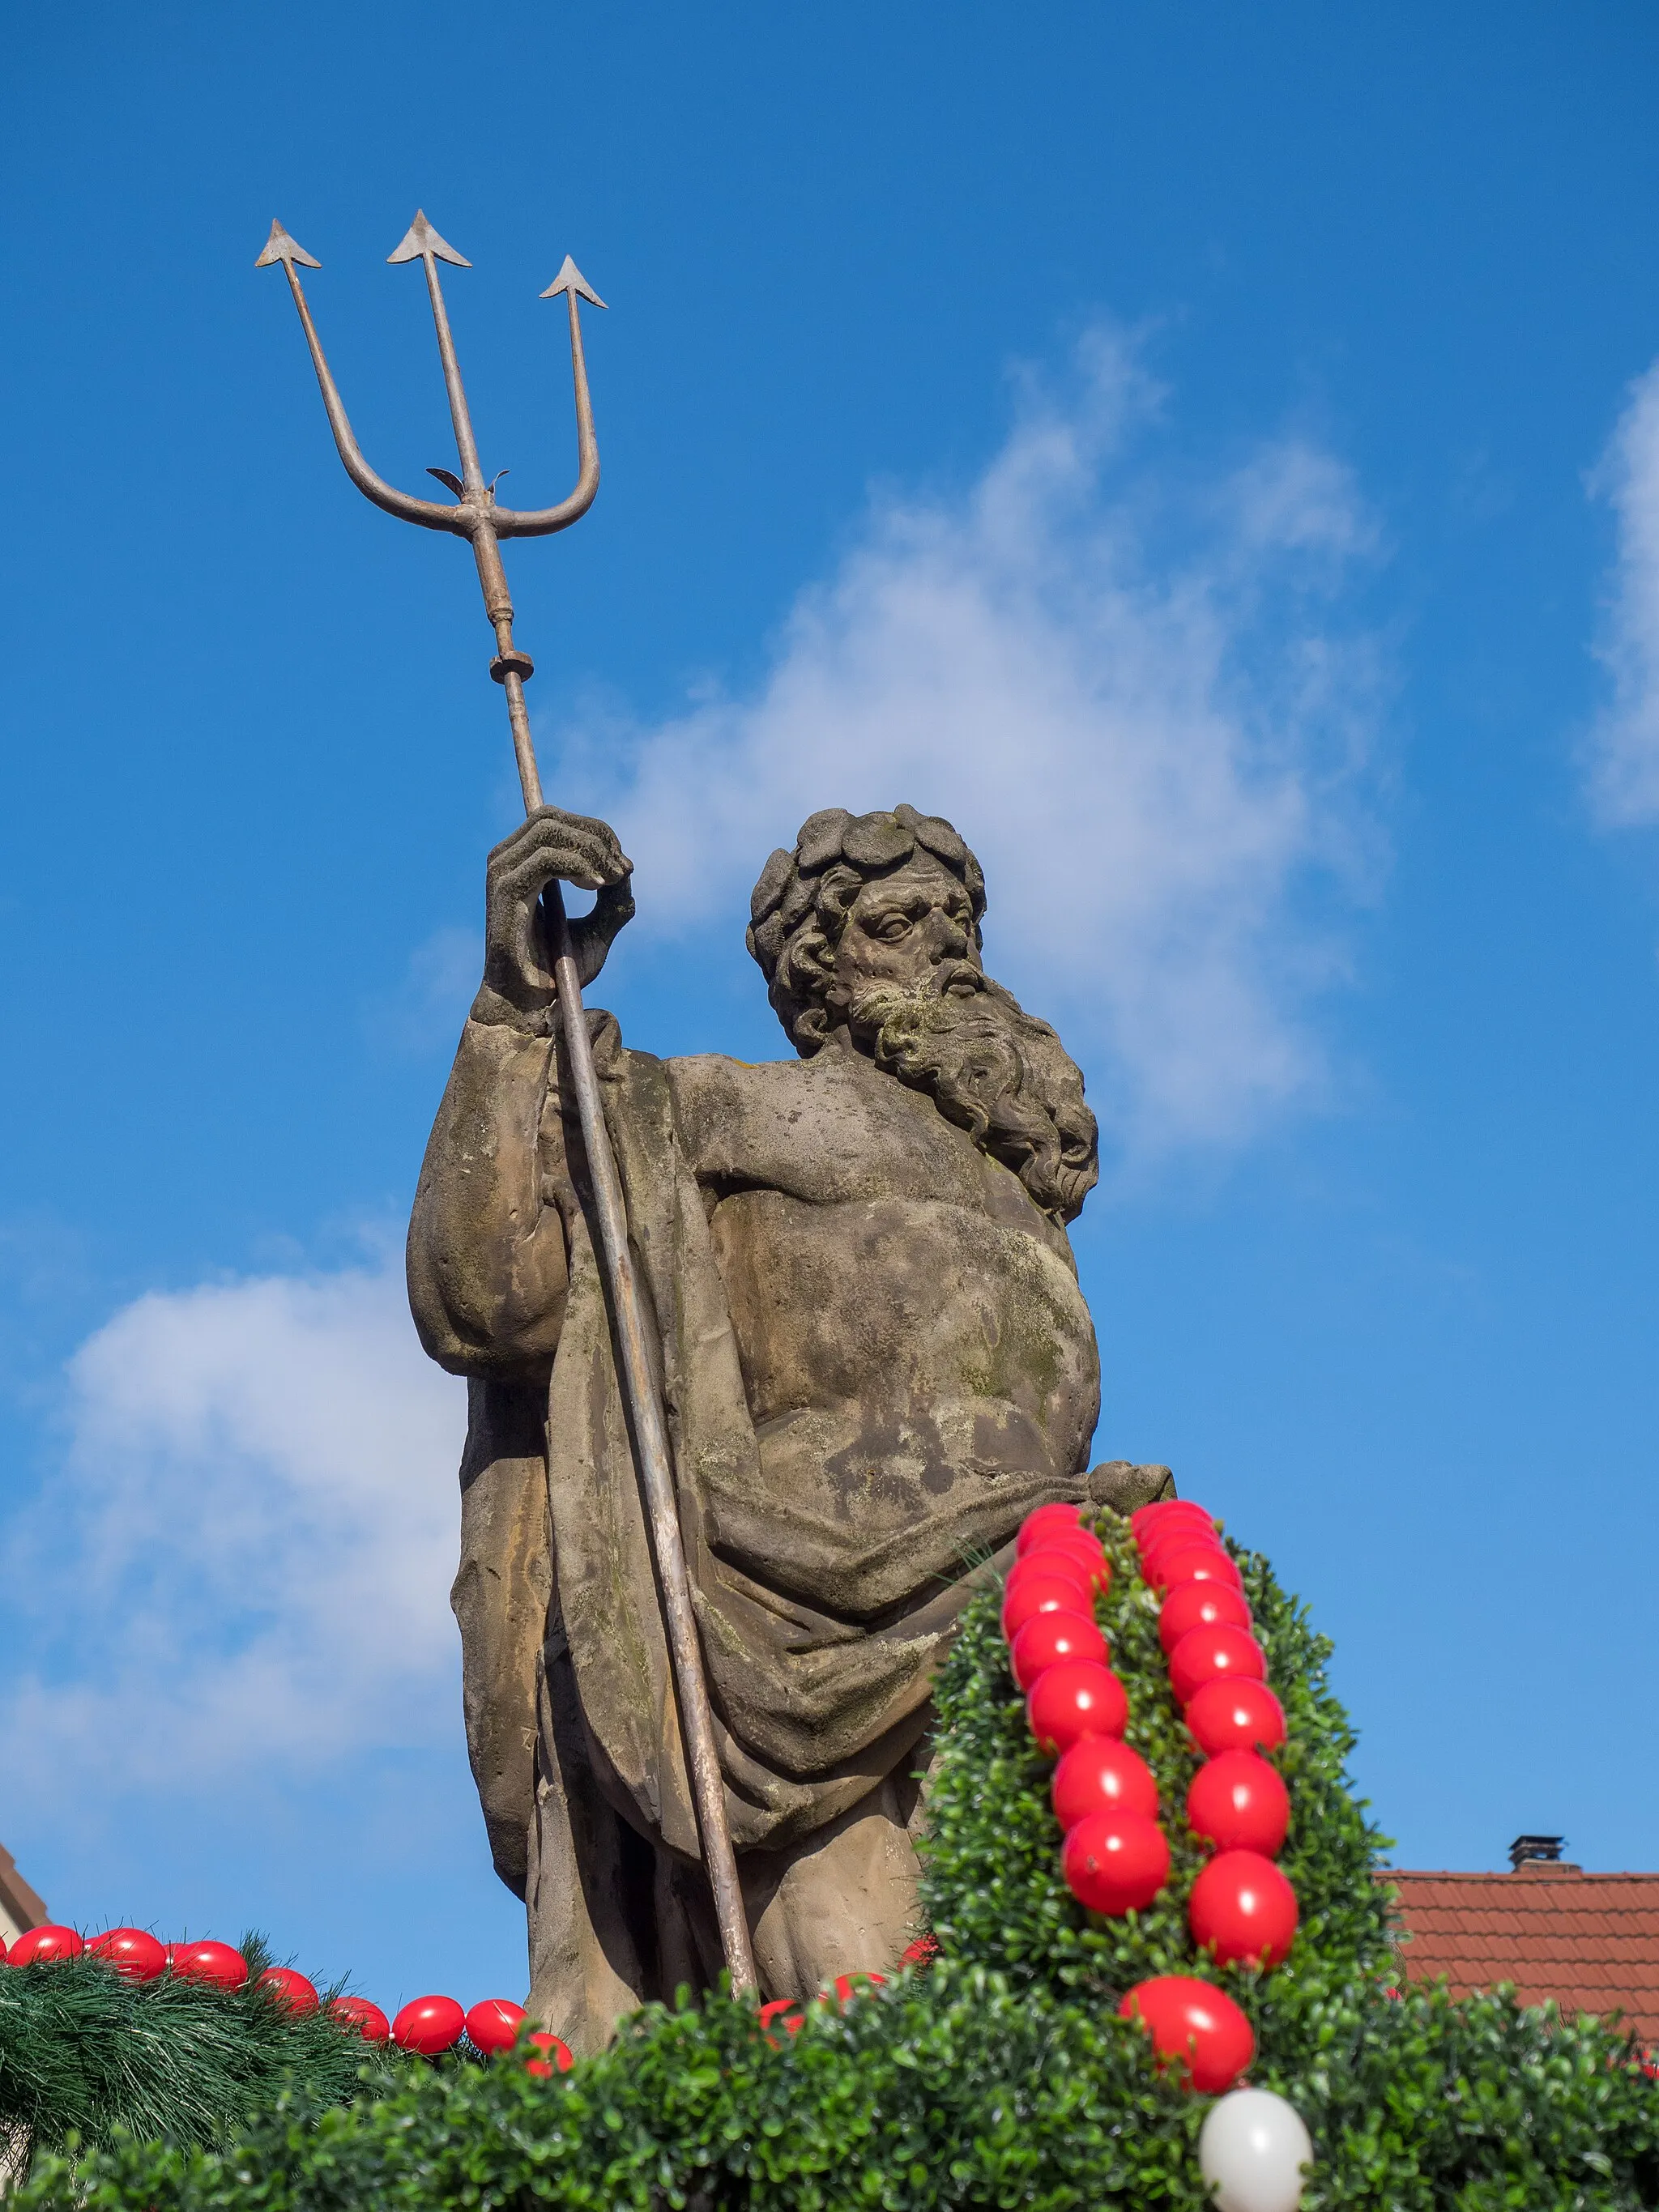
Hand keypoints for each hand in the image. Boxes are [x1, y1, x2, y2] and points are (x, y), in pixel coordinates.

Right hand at [480, 808, 635, 1020]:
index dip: (596, 832)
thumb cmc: (557, 972)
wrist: (530, 1005)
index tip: (624, 866)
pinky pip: (544, 858)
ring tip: (610, 881)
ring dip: (590, 850)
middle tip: (621, 870)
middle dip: (595, 836)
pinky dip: (577, 864)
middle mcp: (506, 861)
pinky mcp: (505, 891)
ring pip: (548, 830)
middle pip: (551, 817)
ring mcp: (501, 873)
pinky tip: (596, 886)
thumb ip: (613, 901)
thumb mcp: (596, 931)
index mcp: (521, 863)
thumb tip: (627, 869)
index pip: (557, 820)